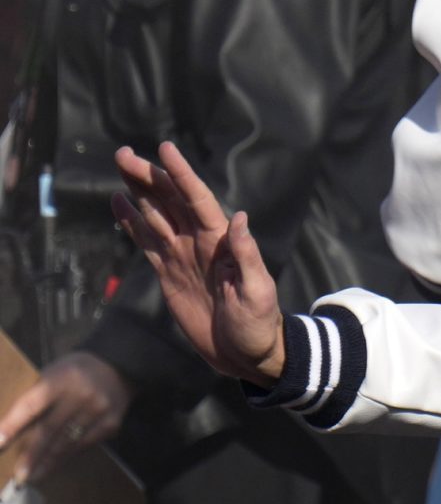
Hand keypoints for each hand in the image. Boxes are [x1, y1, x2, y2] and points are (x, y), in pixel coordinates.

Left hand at [0, 352, 130, 482]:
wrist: (118, 367)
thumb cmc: (73, 372)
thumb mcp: (51, 374)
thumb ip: (36, 397)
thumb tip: (11, 430)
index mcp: (60, 378)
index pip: (31, 405)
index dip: (13, 425)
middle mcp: (81, 394)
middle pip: (50, 429)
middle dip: (32, 454)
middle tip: (19, 475)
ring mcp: (98, 410)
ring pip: (67, 442)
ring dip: (48, 462)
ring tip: (34, 476)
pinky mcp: (111, 423)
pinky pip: (85, 444)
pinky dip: (68, 456)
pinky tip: (56, 465)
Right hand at [113, 142, 286, 385]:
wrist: (246, 353)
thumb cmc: (259, 323)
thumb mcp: (258, 291)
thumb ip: (248, 256)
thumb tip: (240, 219)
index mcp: (222, 242)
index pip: (198, 200)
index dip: (181, 175)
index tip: (165, 149)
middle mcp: (200, 242)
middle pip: (170, 201)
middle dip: (149, 176)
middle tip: (123, 153)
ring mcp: (183, 256)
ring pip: (156, 215)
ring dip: (138, 191)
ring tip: (120, 165)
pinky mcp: (169, 273)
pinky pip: (147, 242)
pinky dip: (132, 222)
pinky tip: (118, 203)